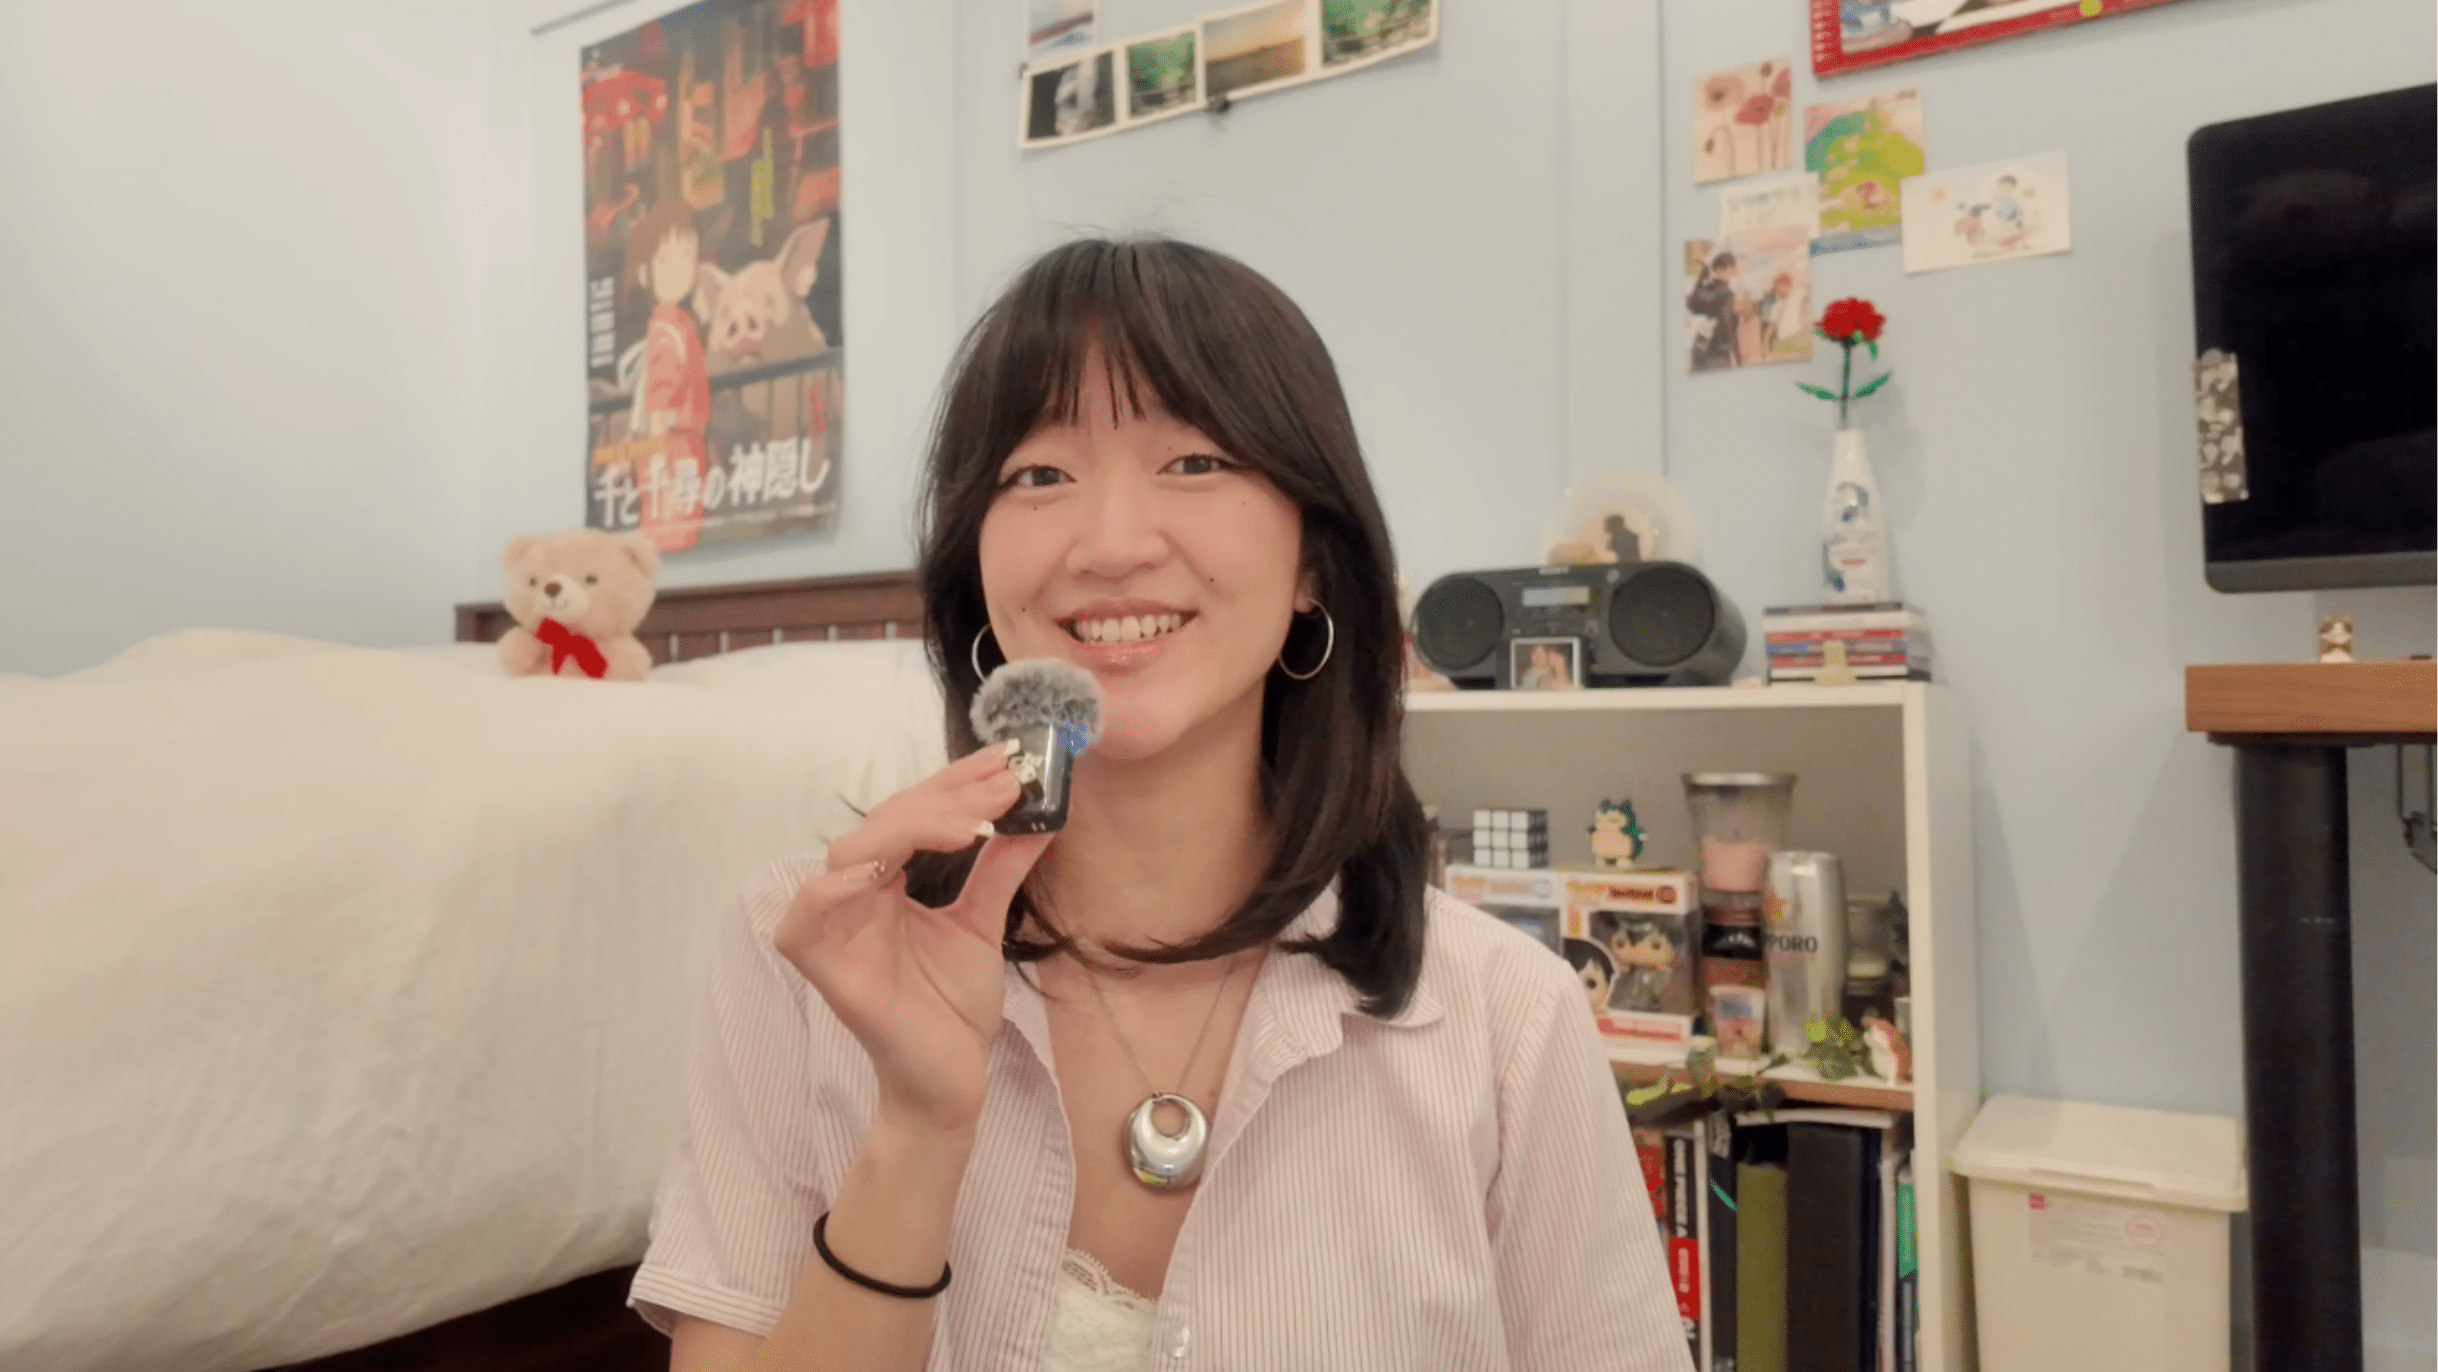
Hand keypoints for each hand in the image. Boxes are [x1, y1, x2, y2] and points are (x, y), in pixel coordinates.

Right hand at [773, 743, 1051, 1135]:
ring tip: (971, 823)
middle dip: (945, 797)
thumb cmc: (954, 1008)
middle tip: (1005, 783)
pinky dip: (835, 887)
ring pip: (850, 854)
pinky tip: (883, 870)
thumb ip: (1001, 869)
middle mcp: (854, 896)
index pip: (912, 814)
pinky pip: (806, 915)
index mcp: (887, 883)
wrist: (952, 1082)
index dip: (956, 783)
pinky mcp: (822, 966)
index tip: (1010, 762)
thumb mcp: (984, 924)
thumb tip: (1041, 815)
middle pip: (884, 822)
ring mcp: (834, 929)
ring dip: (909, 828)